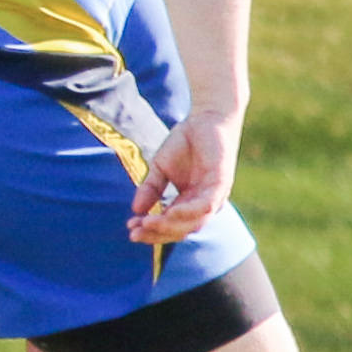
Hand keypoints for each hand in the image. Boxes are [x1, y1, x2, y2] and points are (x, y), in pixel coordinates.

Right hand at [129, 108, 242, 244]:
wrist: (206, 118)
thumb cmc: (185, 143)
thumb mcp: (160, 168)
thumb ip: (150, 189)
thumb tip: (135, 210)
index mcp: (189, 203)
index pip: (171, 225)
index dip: (151, 231)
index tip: (130, 230)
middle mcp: (202, 205)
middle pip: (181, 230)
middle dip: (157, 233)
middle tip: (135, 233)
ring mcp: (214, 196)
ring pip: (193, 223)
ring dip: (169, 226)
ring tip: (147, 223)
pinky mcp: (221, 184)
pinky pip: (206, 206)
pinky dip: (188, 212)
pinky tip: (170, 212)